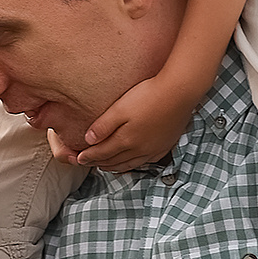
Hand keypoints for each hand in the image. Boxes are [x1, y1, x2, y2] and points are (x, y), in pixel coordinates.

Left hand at [74, 76, 198, 173]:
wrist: (179, 92)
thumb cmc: (149, 95)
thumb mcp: (120, 108)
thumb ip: (103, 125)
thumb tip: (88, 140)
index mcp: (126, 140)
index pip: (102, 153)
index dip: (88, 156)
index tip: (78, 158)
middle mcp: (140, 149)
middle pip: (114, 161)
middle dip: (99, 164)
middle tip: (87, 164)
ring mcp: (154, 149)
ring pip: (130, 164)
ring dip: (115, 166)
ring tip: (105, 166)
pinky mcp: (165, 145)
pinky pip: (146, 162)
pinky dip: (134, 164)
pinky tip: (132, 161)